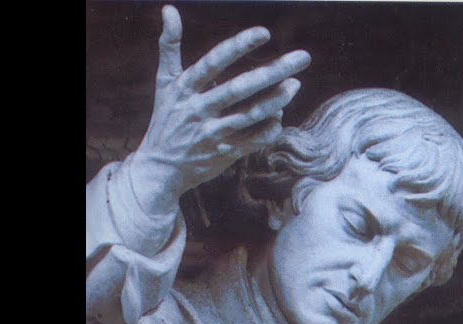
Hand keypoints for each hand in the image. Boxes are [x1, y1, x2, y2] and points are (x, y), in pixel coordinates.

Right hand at [127, 5, 309, 215]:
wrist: (160, 168)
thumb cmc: (166, 119)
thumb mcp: (164, 82)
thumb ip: (169, 45)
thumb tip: (168, 9)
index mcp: (186, 88)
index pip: (215, 62)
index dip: (239, 46)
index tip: (265, 33)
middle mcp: (199, 109)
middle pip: (239, 88)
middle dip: (273, 72)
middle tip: (303, 57)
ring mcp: (213, 133)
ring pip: (249, 115)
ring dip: (276, 100)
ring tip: (295, 85)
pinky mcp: (224, 153)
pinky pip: (253, 141)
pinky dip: (269, 129)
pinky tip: (280, 116)